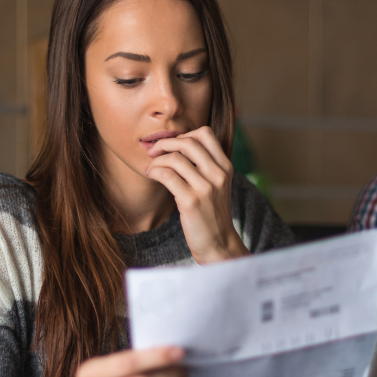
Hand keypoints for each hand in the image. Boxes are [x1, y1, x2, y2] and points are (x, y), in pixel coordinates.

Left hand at [145, 126, 249, 263]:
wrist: (218, 244)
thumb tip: (177, 146)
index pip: (205, 133)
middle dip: (165, 143)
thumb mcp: (216, 186)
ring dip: (157, 160)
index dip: (184, 134)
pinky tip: (151, 176)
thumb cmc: (211, 214)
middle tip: (154, 152)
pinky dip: (154, 171)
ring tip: (151, 168)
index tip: (172, 146)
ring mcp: (206, 188)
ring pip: (175, 158)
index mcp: (225, 167)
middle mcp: (218, 174)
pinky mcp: (191, 202)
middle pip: (188, 142)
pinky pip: (167, 175)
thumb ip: (205, 166)